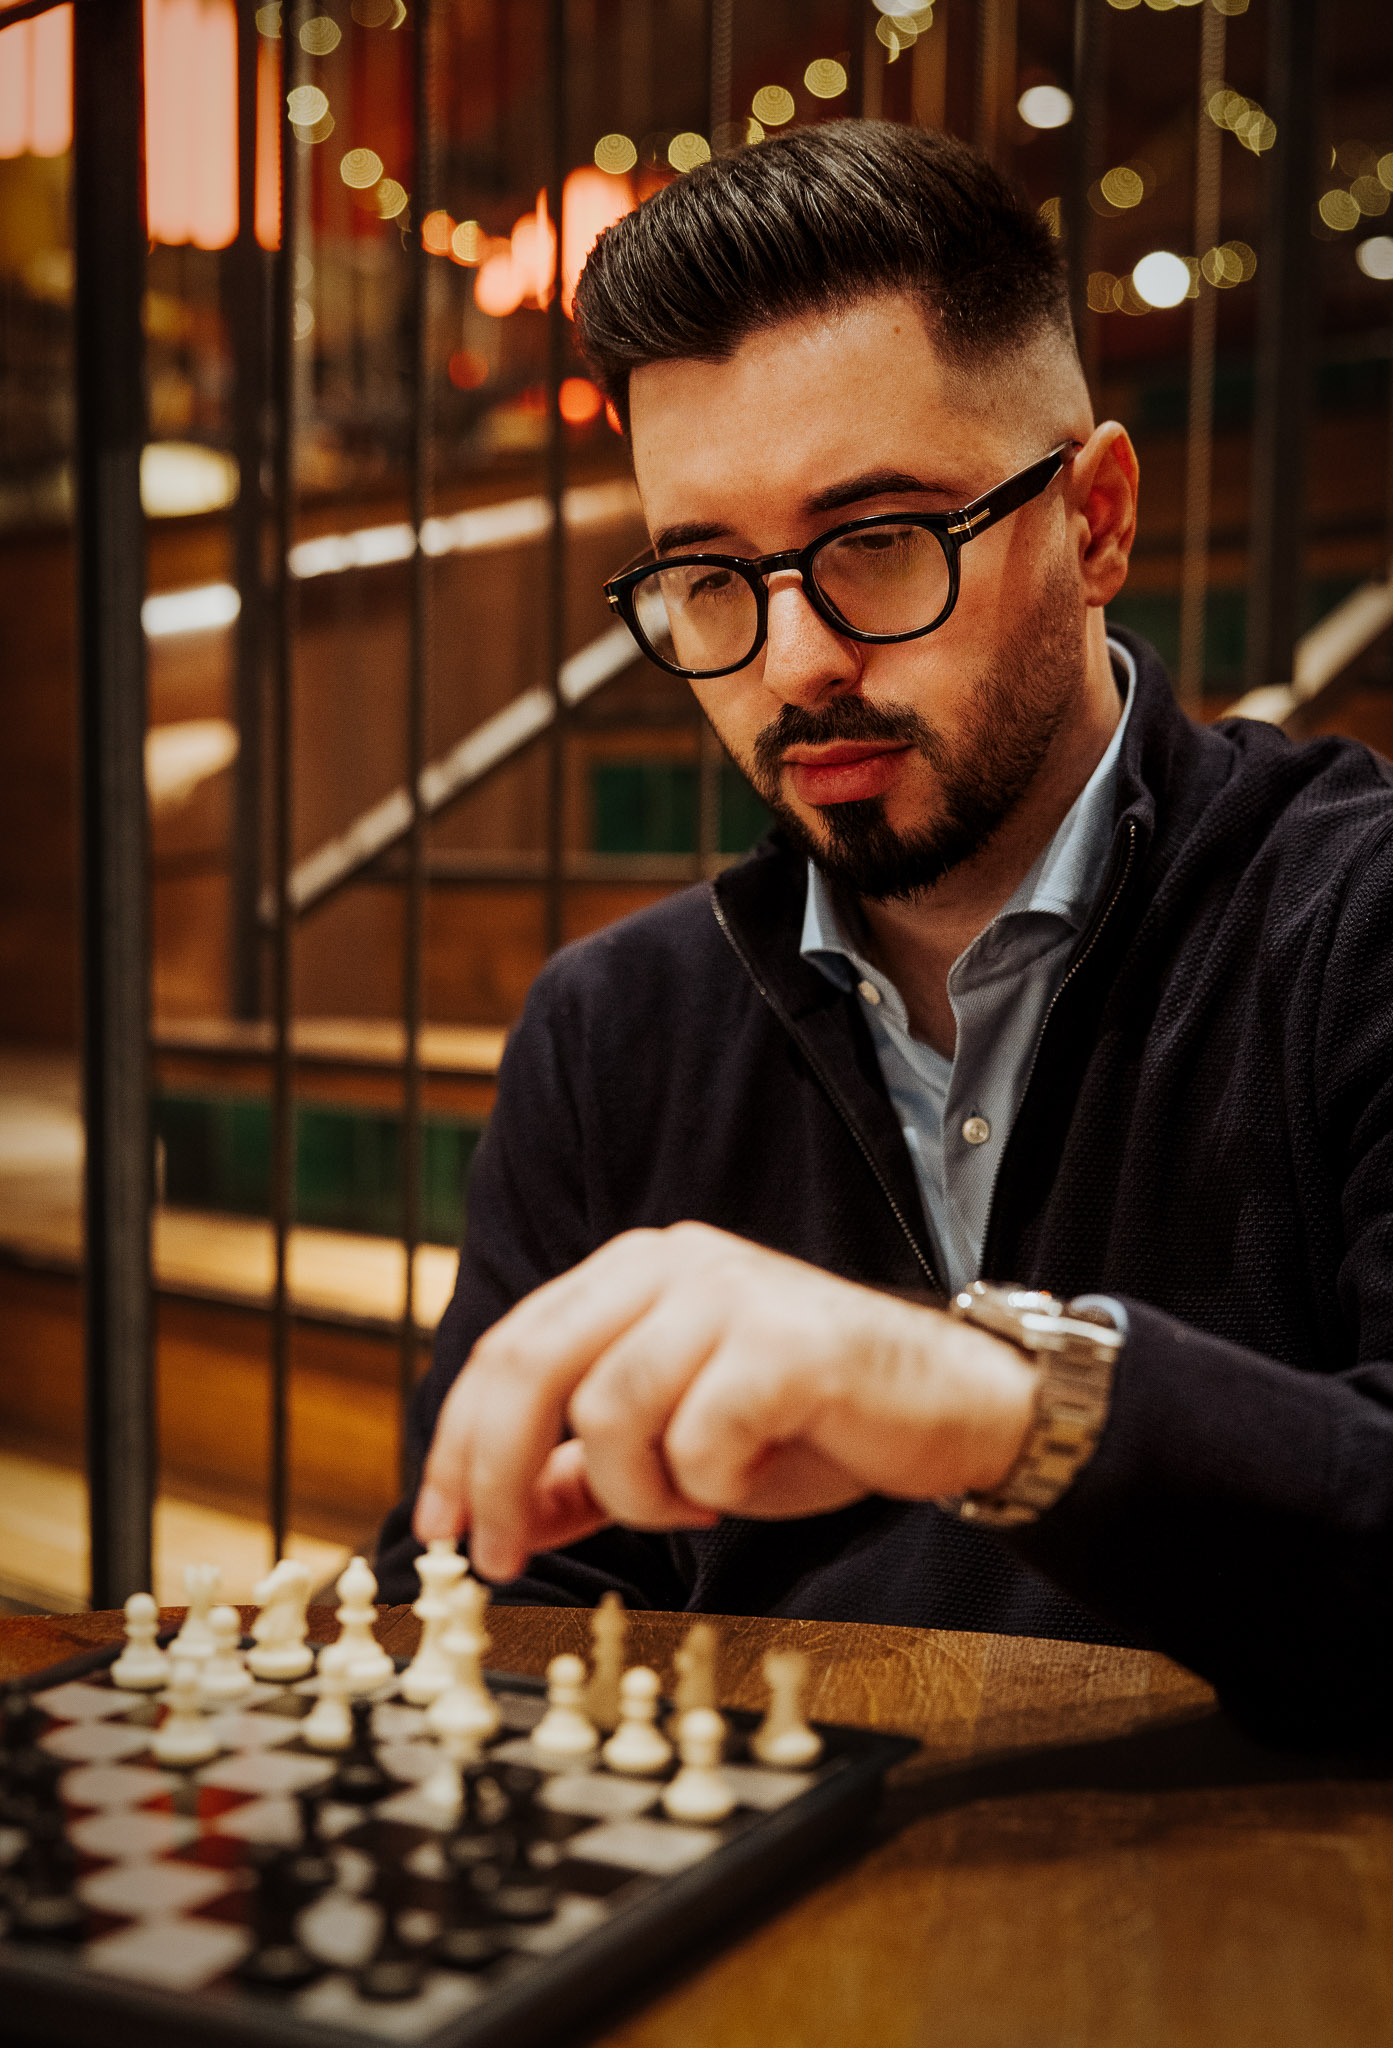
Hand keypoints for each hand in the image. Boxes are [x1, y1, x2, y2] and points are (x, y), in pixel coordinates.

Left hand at [413, 1223, 1037, 1581]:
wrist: (952, 1407)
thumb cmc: (811, 1421)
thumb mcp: (677, 1450)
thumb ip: (589, 1472)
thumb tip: (504, 1518)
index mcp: (632, 1274)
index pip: (508, 1349)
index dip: (459, 1445)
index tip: (443, 1529)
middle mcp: (670, 1265)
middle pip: (532, 1368)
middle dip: (500, 1477)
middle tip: (500, 1559)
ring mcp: (729, 1295)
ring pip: (611, 1413)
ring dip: (640, 1492)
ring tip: (695, 1502)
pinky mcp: (784, 1342)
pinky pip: (700, 1437)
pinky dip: (712, 1486)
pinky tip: (749, 1481)